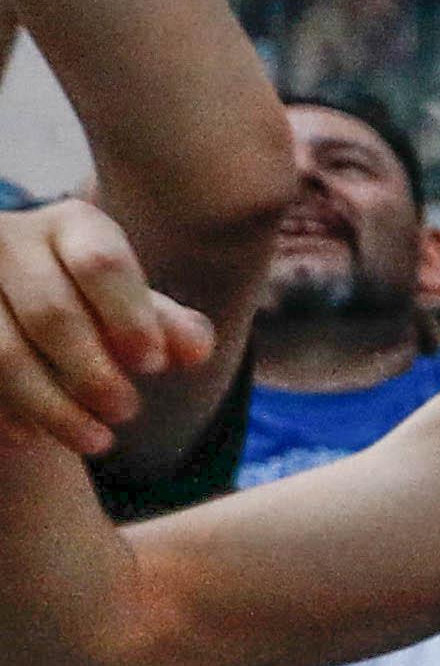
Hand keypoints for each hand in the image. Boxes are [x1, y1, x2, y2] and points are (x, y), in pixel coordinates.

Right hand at [0, 199, 219, 460]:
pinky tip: (32, 437)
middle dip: (93, 373)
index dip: (129, 317)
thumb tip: (195, 350)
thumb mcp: (138, 314)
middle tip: (126, 412)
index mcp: (72, 224)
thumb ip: (171, 329)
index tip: (152, 366)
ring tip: (95, 441)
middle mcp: (9, 240)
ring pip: (2, 352)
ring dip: (50, 405)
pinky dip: (4, 412)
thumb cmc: (96, 311)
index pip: (100, 263)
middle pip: (51, 312)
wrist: (22, 317)